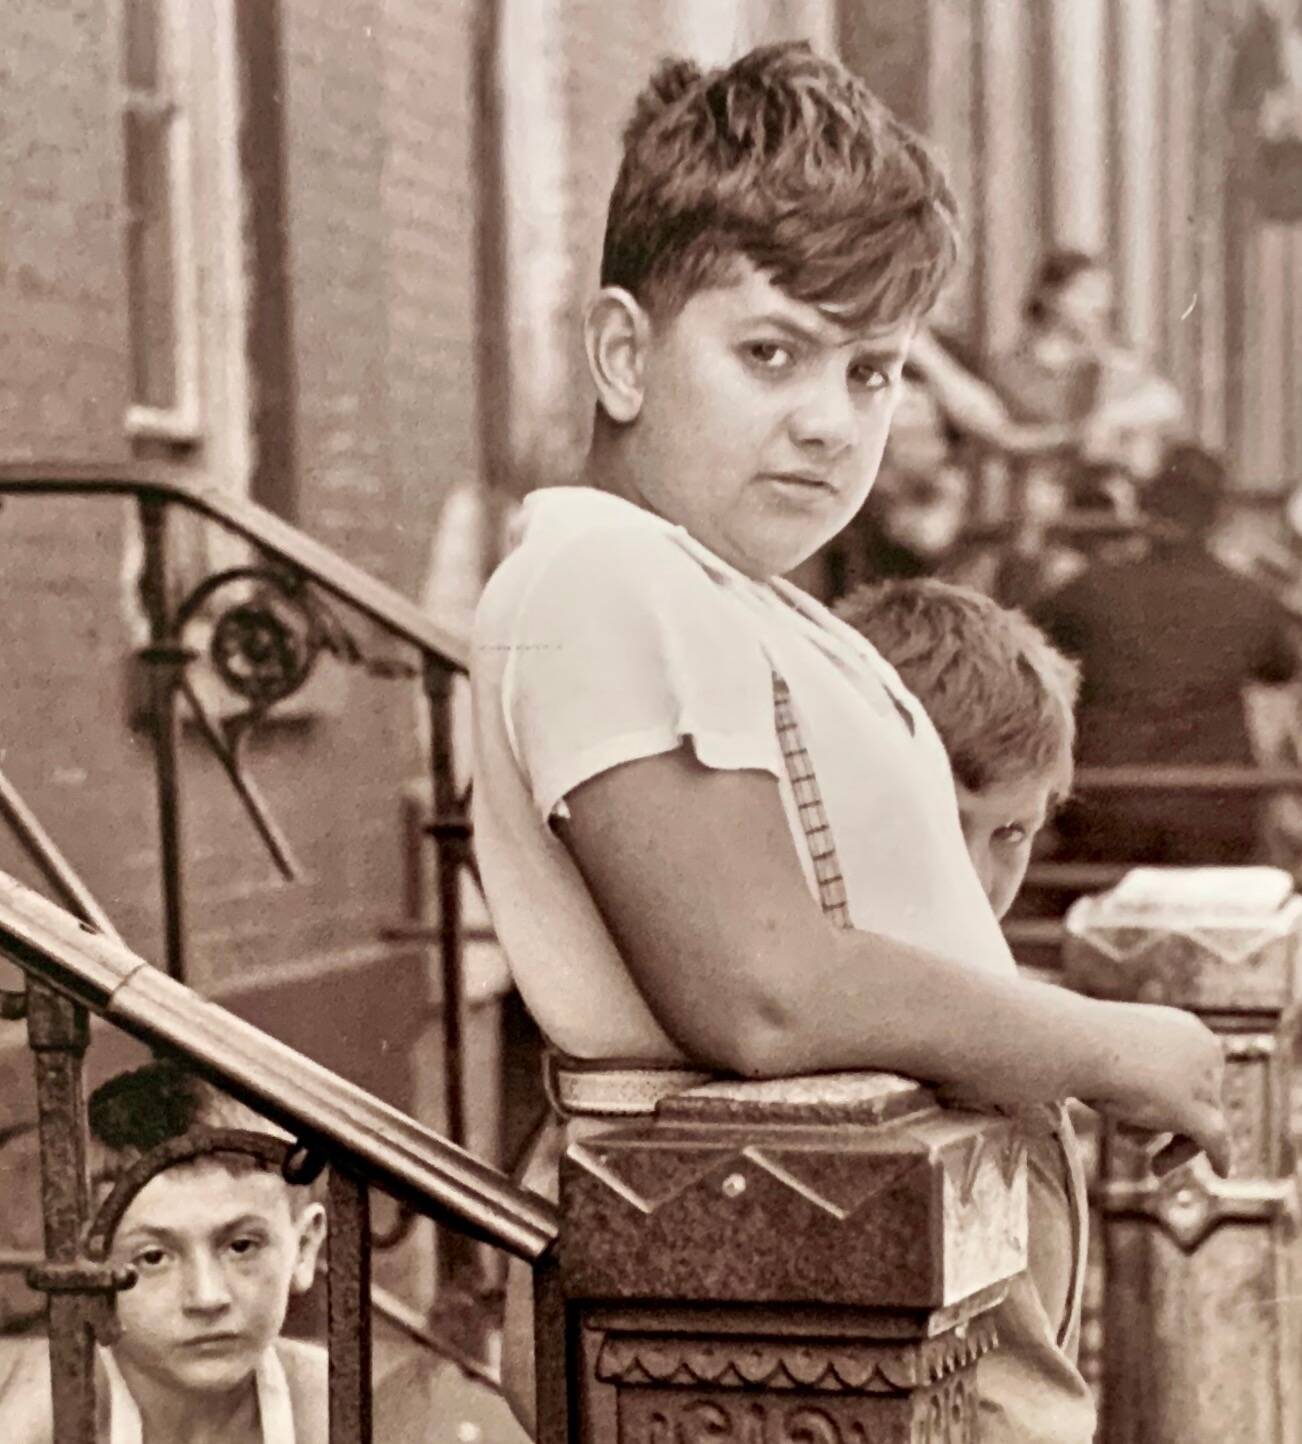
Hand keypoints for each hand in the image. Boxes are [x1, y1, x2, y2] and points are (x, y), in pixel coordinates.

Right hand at [1084, 1002, 1231, 1176]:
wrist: (1080, 1042)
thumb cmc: (1085, 1042)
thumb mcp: (1116, 1050)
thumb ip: (1137, 1068)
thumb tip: (1137, 1092)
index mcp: (1188, 1030)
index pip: (1193, 1073)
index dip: (1171, 1097)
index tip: (1147, 1116)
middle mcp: (1206, 1053)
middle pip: (1201, 1100)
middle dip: (1167, 1124)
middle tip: (1140, 1143)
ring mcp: (1204, 1083)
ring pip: (1208, 1123)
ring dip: (1181, 1147)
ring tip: (1154, 1166)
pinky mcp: (1197, 1113)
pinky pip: (1216, 1141)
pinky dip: (1219, 1156)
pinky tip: (1222, 1171)